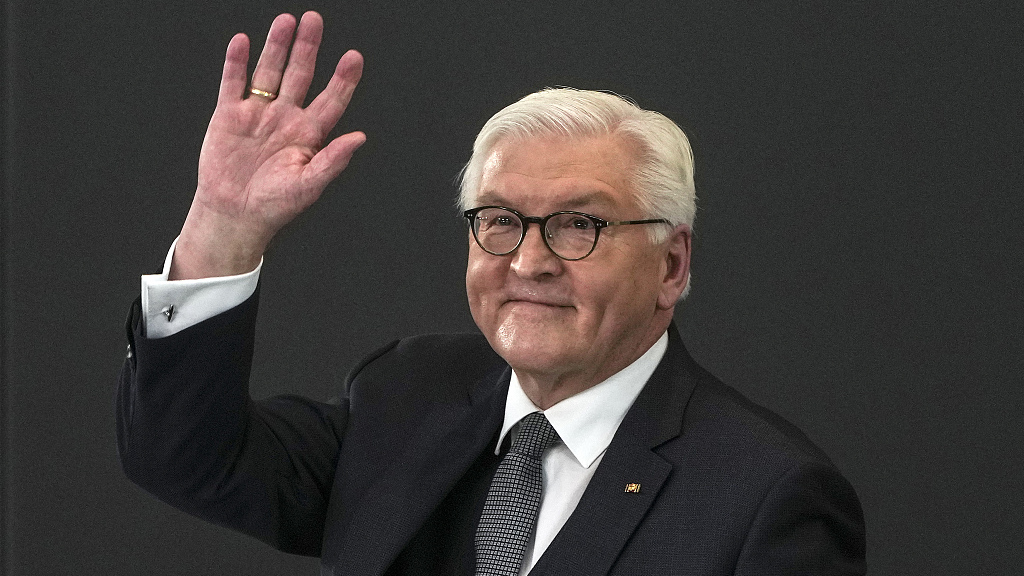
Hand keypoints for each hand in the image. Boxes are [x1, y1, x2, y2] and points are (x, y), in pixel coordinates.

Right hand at [171, 12, 363, 278]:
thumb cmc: (274, 205)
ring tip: (285, 21)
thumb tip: (360, 138)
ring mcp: (258, 113)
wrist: (233, 214)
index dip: (343, 79)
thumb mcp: (308, 186)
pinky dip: (237, 63)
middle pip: (300, 75)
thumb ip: (333, 160)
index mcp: (309, 134)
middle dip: (308, 47)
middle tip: (315, 19)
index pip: (331, 100)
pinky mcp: (229, 115)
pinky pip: (234, 82)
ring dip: (277, 46)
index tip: (354, 57)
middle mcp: (286, 118)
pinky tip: (243, 42)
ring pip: (269, 72)